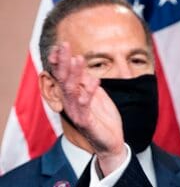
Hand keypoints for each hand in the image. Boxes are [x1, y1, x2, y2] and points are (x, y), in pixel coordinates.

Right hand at [49, 43, 126, 173]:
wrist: (111, 142)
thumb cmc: (103, 118)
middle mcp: (70, 103)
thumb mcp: (97, 96)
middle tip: (64, 44)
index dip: (60, 61)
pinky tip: (95, 81)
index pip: (63, 75)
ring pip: (71, 90)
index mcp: (72, 96)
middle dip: (63, 61)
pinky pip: (85, 105)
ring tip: (78, 58)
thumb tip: (85, 69)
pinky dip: (89, 92)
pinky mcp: (85, 122)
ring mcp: (76, 112)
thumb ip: (88, 83)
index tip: (60, 45)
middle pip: (63, 79)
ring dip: (75, 73)